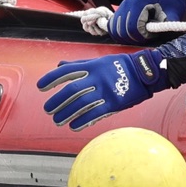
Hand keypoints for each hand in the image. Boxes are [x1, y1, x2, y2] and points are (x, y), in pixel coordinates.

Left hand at [38, 51, 163, 129]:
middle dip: (57, 101)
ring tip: (58, 120)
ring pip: (81, 104)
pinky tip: (74, 126)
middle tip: (48, 109)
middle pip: (72, 91)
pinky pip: (95, 114)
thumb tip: (59, 65)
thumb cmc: (120, 66)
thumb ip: (78, 64)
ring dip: (67, 113)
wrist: (145, 72)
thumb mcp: (99, 61)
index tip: (40, 87)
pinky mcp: (114, 103)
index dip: (52, 79)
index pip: (67, 72)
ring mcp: (106, 91)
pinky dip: (83, 120)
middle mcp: (97, 78)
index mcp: (92, 66)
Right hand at [107, 0, 185, 42]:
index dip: (140, 36)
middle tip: (145, 37)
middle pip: (122, 30)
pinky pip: (113, 25)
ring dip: (125, 36)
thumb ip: (168, 24)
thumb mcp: (173, 12)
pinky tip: (129, 34)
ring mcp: (122, 6)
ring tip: (138, 35)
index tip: (150, 35)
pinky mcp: (120, 9)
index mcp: (139, 3)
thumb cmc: (169, 2)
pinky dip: (118, 32)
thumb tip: (164, 34)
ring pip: (115, 29)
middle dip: (133, 38)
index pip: (132, 27)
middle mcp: (127, 3)